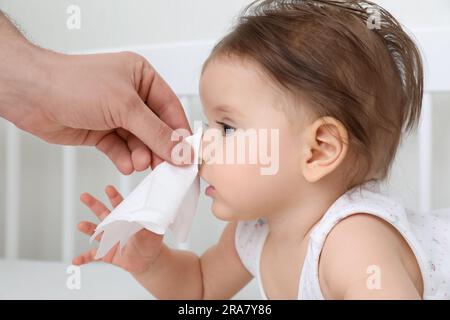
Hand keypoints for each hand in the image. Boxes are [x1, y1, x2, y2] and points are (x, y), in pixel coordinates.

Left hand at [0, 13, 191, 172]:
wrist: (31, 94)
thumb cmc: (74, 84)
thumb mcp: (125, 107)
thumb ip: (156, 132)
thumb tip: (181, 151)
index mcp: (141, 77)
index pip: (170, 108)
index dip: (179, 133)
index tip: (188, 155)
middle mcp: (130, 96)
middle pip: (156, 128)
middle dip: (159, 148)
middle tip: (166, 167)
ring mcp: (115, 115)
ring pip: (139, 141)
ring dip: (141, 155)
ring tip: (139, 163)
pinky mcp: (101, 131)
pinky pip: (120, 148)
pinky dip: (124, 158)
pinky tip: (125, 164)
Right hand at [73, 185, 163, 273]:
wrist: (148, 260)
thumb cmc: (150, 242)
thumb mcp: (152, 233)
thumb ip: (147, 225)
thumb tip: (146, 217)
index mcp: (126, 219)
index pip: (119, 205)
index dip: (114, 196)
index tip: (109, 189)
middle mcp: (115, 227)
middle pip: (102, 213)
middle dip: (93, 204)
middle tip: (84, 196)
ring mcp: (108, 240)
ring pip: (95, 232)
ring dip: (87, 228)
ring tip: (81, 224)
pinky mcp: (106, 254)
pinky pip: (92, 256)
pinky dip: (84, 258)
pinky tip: (76, 260)